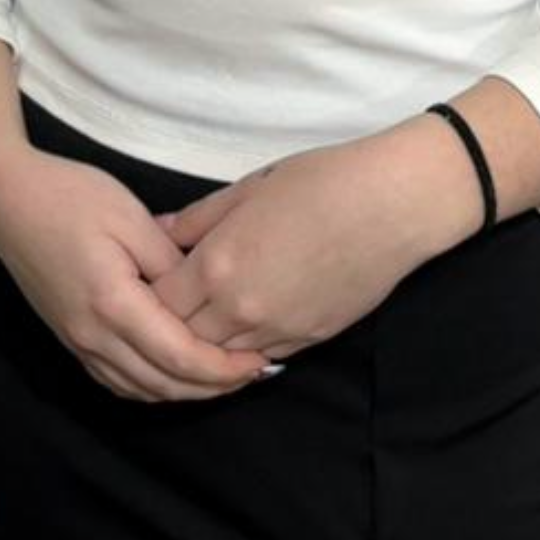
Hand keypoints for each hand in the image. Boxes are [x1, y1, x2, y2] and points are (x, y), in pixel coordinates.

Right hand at [0, 150, 276, 404]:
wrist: (8, 198)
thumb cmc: (70, 196)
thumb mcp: (132, 217)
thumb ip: (171, 262)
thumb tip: (201, 293)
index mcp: (112, 303)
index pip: (179, 356)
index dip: (223, 368)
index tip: (260, 361)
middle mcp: (92, 334)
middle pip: (162, 384)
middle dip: (213, 387)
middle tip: (254, 371)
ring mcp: (76, 340)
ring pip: (139, 389)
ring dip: (183, 390)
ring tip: (223, 375)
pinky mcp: (69, 336)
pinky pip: (116, 380)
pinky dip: (151, 385)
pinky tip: (173, 371)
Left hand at [145, 136, 426, 370]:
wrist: (390, 205)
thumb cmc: (320, 182)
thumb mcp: (248, 188)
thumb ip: (198, 219)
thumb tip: (159, 233)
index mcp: (217, 266)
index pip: (158, 302)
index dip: (149, 294)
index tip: (150, 280)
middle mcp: (240, 309)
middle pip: (183, 338)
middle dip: (172, 325)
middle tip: (169, 305)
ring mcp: (276, 330)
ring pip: (221, 358)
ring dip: (208, 343)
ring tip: (203, 321)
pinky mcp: (308, 341)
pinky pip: (261, 357)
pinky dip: (245, 348)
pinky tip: (245, 328)